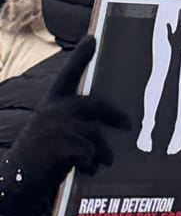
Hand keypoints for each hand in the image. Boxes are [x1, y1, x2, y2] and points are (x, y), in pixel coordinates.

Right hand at [0, 39, 130, 215]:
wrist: (18, 178)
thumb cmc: (41, 152)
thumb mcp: (52, 128)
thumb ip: (73, 119)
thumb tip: (108, 120)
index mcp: (52, 102)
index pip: (68, 74)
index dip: (80, 56)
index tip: (92, 38)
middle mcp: (55, 110)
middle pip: (96, 105)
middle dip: (115, 115)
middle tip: (128, 125)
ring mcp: (60, 126)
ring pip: (97, 135)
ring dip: (104, 152)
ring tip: (103, 162)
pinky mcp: (64, 145)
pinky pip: (91, 153)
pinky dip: (92, 164)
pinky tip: (86, 170)